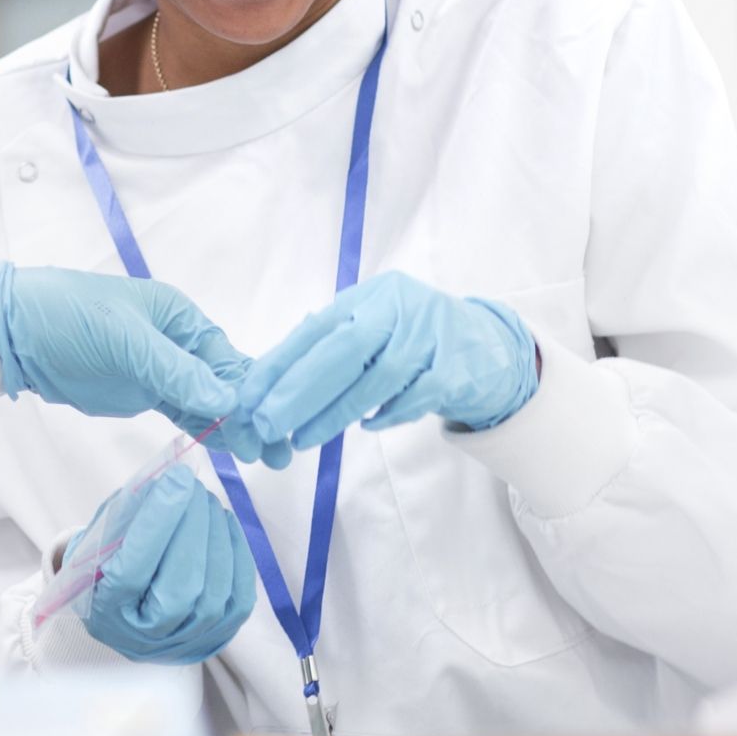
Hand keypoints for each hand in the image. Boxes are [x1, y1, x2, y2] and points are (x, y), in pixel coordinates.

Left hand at [0, 264, 259, 459]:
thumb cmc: (69, 317)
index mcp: (181, 318)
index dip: (252, 392)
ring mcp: (161, 371)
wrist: (16, 332)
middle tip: (281, 451)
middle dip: (254, 415)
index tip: (274, 423)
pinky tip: (231, 448)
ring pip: (208, 402)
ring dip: (236, 428)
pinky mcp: (143, 394)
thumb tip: (226, 401)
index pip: (227, 358)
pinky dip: (207, 430)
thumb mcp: (124, 339)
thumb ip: (174, 371)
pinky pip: (184, 413)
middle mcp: (179, 343)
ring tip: (268, 457)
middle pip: (225, 383)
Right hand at [75, 467, 257, 663]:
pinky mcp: (216, 638)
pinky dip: (237, 555)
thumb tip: (171, 481)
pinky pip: (239, 598)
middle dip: (194, 526)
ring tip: (207, 502)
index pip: (133, 570)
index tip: (176, 477)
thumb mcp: (101, 538)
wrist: (124, 614)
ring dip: (216, 537)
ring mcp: (185, 643)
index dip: (158, 522)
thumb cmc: (106, 565)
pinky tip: (225, 523)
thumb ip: (128, 514)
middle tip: (194, 486)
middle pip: (181, 587)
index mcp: (106, 612)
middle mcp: (145, 638)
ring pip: (214, 593)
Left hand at [238, 274, 538, 465]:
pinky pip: (417, 395)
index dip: (279, 364)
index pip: (315, 329)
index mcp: (368, 297)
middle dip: (299, 390)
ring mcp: (430, 335)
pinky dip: (388, 413)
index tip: (248, 398)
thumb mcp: (372, 328)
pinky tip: (366, 426)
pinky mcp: (457, 365)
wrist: (487, 345)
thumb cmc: (413, 340)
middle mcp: (398, 307)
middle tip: (267, 423)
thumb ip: (331, 345)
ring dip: (335, 412)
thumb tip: (270, 379)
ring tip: (302, 438)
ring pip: (378, 376)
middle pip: (343, 349)